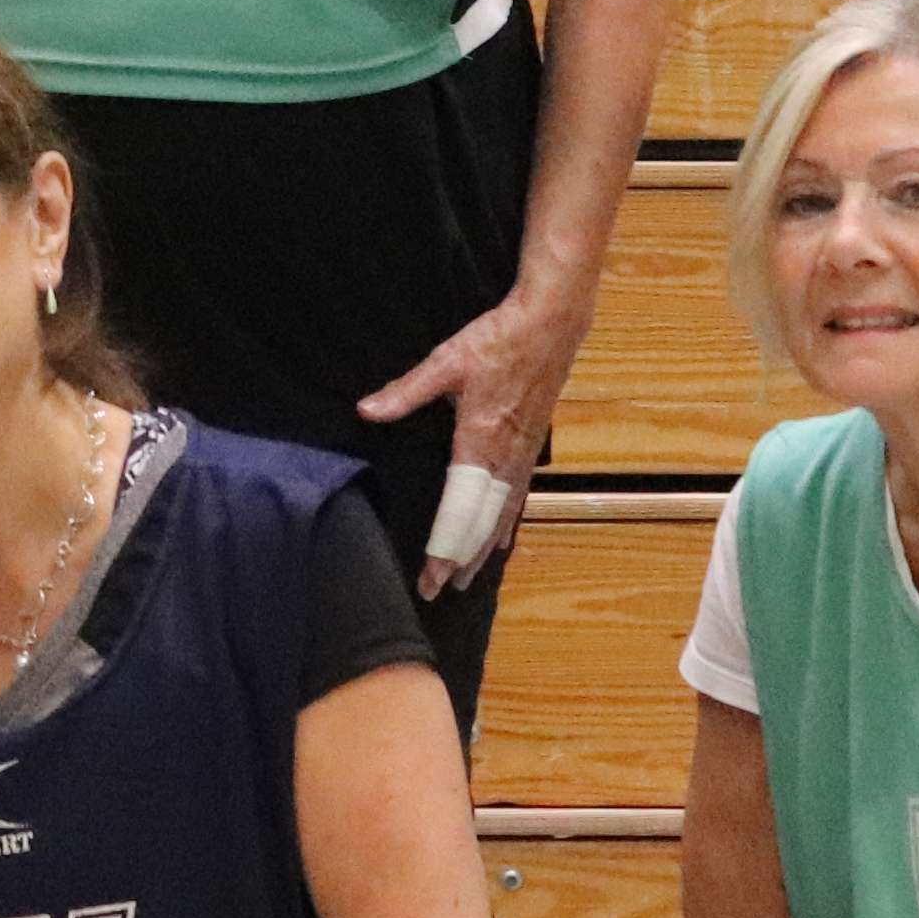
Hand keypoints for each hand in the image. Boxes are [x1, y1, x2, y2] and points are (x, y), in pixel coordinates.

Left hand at [358, 279, 583, 593]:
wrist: (552, 324)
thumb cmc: (498, 339)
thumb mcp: (446, 360)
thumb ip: (406, 391)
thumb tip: (366, 410)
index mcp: (480, 439)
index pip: (460, 508)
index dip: (446, 546)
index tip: (431, 576)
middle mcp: (504, 456)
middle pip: (482, 523)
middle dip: (459, 560)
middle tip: (437, 592)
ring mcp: (522, 454)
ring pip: (502, 515)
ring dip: (482, 550)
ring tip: (464, 579)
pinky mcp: (531, 447)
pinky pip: (518, 498)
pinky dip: (505, 526)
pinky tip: (500, 543)